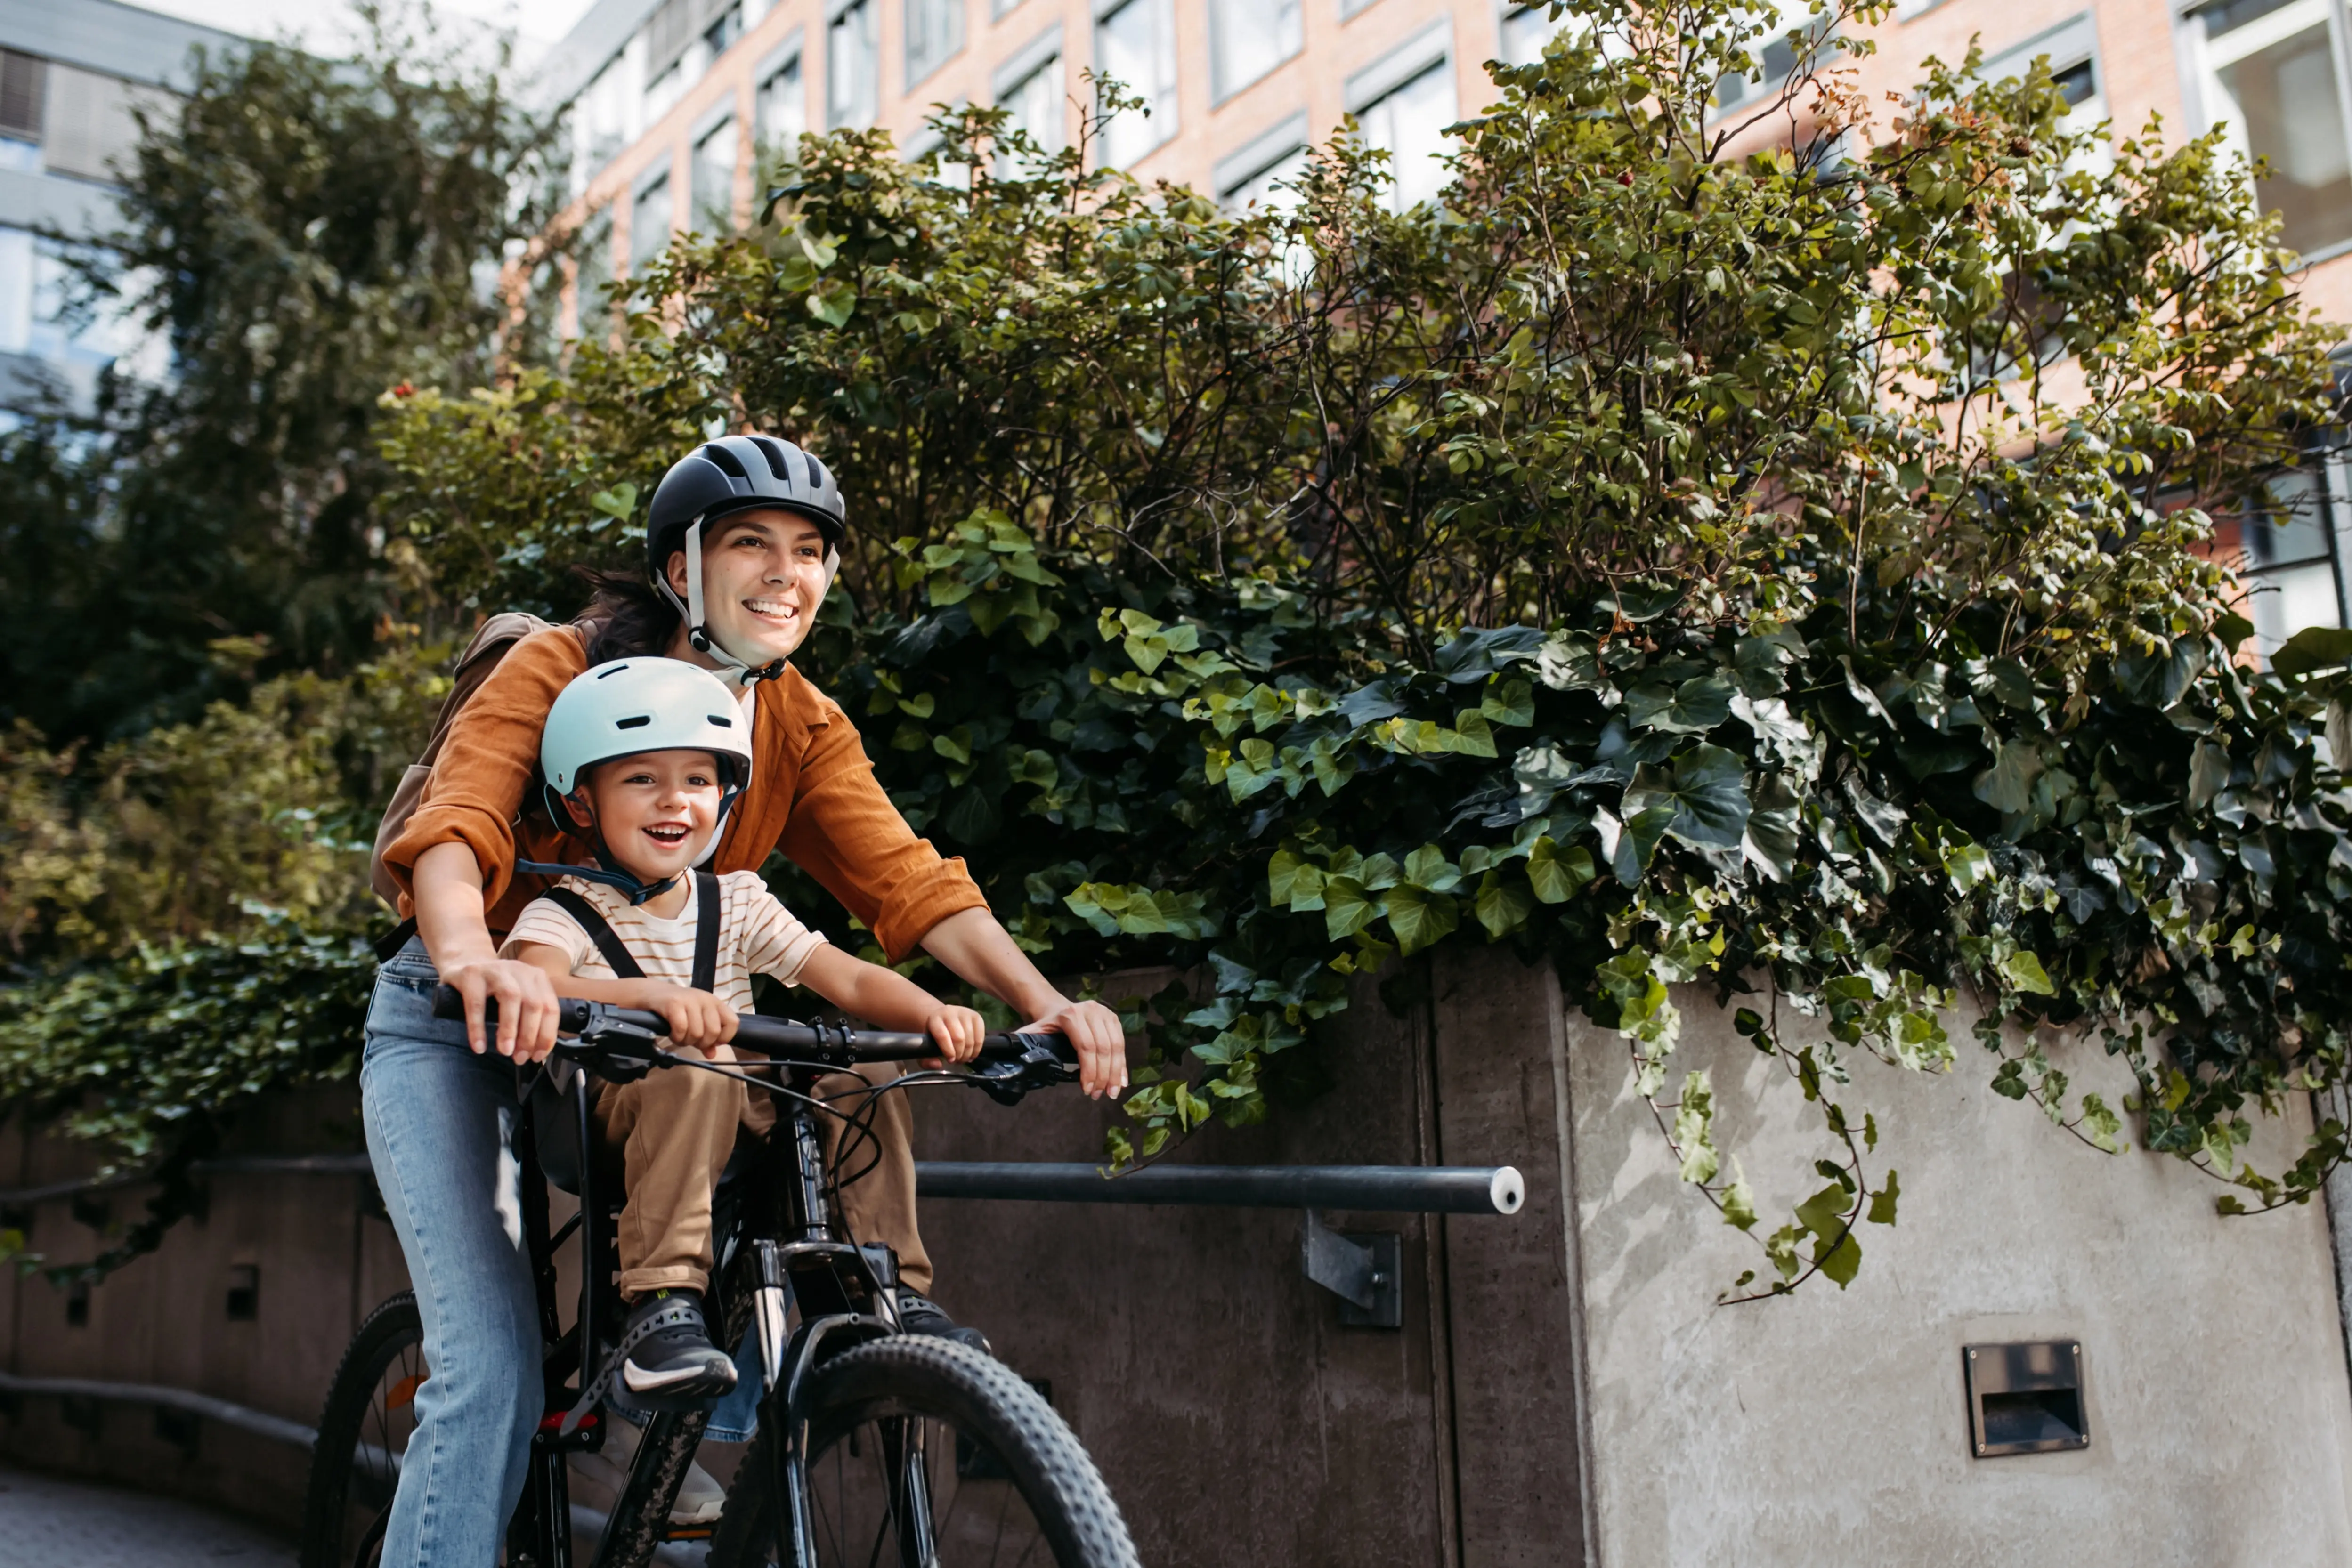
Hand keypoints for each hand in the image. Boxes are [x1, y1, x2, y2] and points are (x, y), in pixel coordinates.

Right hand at [441, 956, 559, 1062]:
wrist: (465, 963)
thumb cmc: (495, 989)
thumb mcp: (519, 997)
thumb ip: (529, 1018)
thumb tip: (535, 1052)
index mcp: (537, 978)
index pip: (550, 1008)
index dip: (546, 1035)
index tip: (538, 1056)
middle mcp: (520, 970)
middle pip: (533, 1004)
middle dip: (529, 1036)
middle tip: (519, 1058)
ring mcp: (496, 969)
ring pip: (511, 998)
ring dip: (509, 1029)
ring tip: (505, 1051)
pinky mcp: (471, 974)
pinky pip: (476, 1003)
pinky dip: (478, 1027)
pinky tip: (479, 1046)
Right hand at [618, 981, 738, 1056]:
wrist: (653, 994)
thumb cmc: (679, 1009)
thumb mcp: (696, 1020)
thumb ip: (707, 1038)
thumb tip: (712, 1055)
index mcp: (715, 1003)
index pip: (733, 1023)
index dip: (723, 1038)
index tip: (711, 1042)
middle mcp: (706, 999)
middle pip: (713, 1031)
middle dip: (702, 1043)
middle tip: (691, 1041)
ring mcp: (690, 1000)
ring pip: (697, 1032)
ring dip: (687, 1041)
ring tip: (680, 1037)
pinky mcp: (674, 1003)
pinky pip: (681, 1029)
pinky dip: (676, 1037)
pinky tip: (673, 1034)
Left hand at [923, 1005, 986, 1065]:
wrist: (944, 1017)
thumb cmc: (935, 1035)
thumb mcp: (926, 1047)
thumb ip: (926, 1060)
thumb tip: (937, 1065)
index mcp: (934, 1019)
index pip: (942, 1035)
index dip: (948, 1051)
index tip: (950, 1060)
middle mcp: (950, 1012)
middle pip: (959, 1038)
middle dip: (960, 1054)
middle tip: (957, 1061)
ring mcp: (965, 1012)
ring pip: (970, 1038)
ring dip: (968, 1053)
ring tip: (964, 1059)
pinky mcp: (976, 1016)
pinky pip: (980, 1036)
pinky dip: (977, 1049)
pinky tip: (972, 1054)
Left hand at [1022, 997, 1128, 1099]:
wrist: (1056, 1008)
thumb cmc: (1046, 1025)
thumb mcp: (1033, 1033)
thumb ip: (1025, 1046)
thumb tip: (1014, 1067)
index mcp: (1071, 1015)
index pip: (1085, 1046)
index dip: (1088, 1070)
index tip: (1086, 1090)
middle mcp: (1091, 1011)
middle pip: (1103, 1048)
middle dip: (1103, 1076)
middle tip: (1099, 1095)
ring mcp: (1105, 1013)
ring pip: (1116, 1047)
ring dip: (1115, 1073)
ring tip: (1110, 1092)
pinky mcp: (1114, 1019)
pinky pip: (1121, 1044)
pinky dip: (1122, 1064)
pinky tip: (1120, 1081)